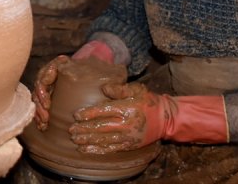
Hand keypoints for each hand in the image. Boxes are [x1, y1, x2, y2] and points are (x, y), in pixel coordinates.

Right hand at [32, 41, 114, 130]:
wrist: (104, 77)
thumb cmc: (107, 75)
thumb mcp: (112, 75)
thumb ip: (112, 81)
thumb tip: (107, 90)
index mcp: (64, 63)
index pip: (47, 71)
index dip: (44, 87)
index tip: (48, 103)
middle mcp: (55, 72)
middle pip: (40, 85)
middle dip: (39, 103)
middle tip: (45, 117)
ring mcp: (52, 83)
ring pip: (38, 95)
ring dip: (38, 110)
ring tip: (43, 123)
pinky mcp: (52, 94)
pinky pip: (41, 103)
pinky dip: (40, 114)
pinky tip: (43, 125)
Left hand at [69, 83, 228, 153]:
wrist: (165, 119)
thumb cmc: (148, 101)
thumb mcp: (136, 89)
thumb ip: (119, 88)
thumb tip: (104, 87)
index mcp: (125, 108)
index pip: (103, 111)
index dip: (88, 113)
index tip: (76, 115)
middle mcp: (125, 123)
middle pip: (100, 127)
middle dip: (84, 129)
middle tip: (71, 130)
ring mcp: (126, 136)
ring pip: (103, 140)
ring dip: (88, 140)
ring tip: (75, 140)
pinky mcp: (128, 145)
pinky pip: (110, 149)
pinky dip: (97, 150)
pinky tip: (87, 150)